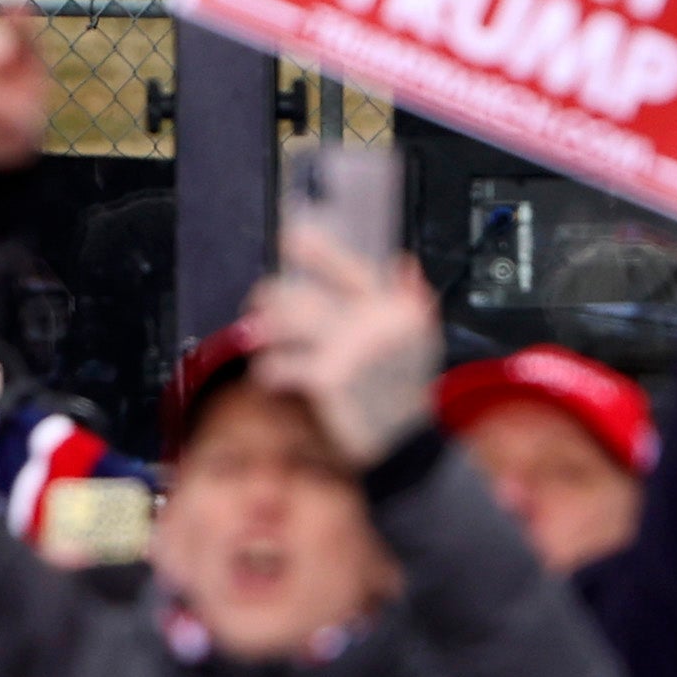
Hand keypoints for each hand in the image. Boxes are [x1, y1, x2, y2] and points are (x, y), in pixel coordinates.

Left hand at [252, 229, 440, 465]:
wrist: (407, 442)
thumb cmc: (406, 390)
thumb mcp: (420, 341)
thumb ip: (410, 299)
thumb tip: (404, 263)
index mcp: (397, 309)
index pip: (351, 271)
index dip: (319, 251)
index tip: (290, 235)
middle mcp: (375, 322)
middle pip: (308, 296)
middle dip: (272, 297)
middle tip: (258, 300)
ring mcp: (351, 348)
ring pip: (289, 321)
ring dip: (265, 328)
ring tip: (255, 333)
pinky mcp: (330, 378)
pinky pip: (283, 364)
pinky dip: (270, 370)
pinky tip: (269, 374)